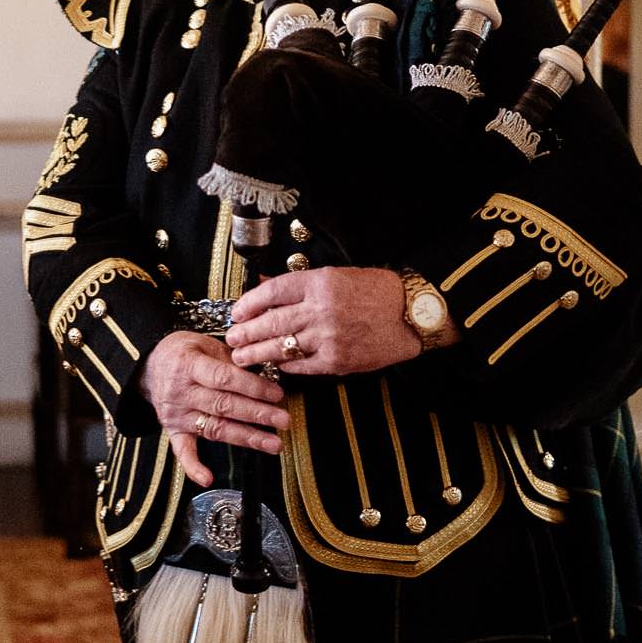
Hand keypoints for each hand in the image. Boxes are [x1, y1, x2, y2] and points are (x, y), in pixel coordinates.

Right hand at [140, 330, 290, 489]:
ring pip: (216, 428)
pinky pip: (182, 451)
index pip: (225, 378)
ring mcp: (177, 415)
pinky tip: (207, 479)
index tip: (277, 394)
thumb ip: (230, 359)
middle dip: (257, 414)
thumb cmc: (183, 353)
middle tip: (283, 419)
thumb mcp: (204, 344)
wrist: (148, 366)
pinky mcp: (173, 431)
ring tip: (274, 444)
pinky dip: (193, 467)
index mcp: (189, 366)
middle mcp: (181, 392)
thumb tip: (265, 371)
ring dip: (246, 438)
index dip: (252, 387)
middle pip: (224, 405)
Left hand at [226, 267, 422, 375]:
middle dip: (246, 333)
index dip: (249, 303)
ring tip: (241, 357)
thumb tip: (264, 287)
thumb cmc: (376, 292)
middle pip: (271, 322)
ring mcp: (329, 337)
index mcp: (320, 283)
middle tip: (231, 339)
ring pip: (281, 347)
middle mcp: (321, 309)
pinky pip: (301, 365)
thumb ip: (301, 285)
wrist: (410, 315)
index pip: (273, 292)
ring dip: (256, 354)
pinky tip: (274, 366)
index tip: (237, 312)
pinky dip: (285, 366)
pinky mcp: (337, 360)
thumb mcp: (337, 276)